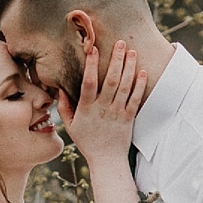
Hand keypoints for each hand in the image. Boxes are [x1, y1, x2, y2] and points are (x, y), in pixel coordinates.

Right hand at [59, 39, 145, 168]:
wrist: (106, 160)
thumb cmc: (87, 142)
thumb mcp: (71, 126)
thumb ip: (64, 108)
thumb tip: (60, 90)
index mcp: (86, 108)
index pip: (88, 83)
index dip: (91, 66)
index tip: (94, 50)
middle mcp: (102, 108)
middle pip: (111, 80)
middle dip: (116, 59)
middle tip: (120, 42)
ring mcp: (117, 112)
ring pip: (125, 86)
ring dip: (129, 67)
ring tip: (132, 51)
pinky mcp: (129, 117)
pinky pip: (136, 98)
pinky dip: (140, 84)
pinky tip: (143, 71)